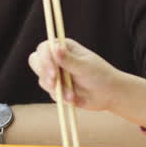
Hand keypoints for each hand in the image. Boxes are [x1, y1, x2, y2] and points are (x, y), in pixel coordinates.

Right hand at [27, 38, 145, 128]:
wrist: (109, 94)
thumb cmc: (100, 75)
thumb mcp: (85, 66)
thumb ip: (68, 59)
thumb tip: (55, 47)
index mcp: (63, 47)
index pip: (44, 48)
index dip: (45, 59)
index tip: (53, 72)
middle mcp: (56, 59)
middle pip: (36, 61)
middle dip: (44, 73)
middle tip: (54, 82)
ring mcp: (55, 74)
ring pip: (42, 79)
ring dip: (57, 89)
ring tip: (72, 95)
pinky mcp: (57, 88)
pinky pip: (51, 93)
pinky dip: (61, 97)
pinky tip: (74, 98)